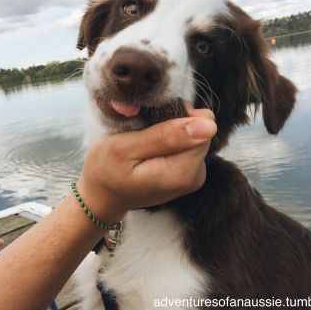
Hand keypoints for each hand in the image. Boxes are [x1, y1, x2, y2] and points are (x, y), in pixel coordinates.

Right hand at [77, 105, 215, 223]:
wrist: (101, 195)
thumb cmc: (106, 170)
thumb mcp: (126, 147)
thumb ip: (166, 136)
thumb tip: (209, 126)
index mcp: (181, 173)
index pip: (204, 128)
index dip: (180, 115)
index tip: (152, 119)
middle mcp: (194, 177)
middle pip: (202, 132)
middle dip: (176, 122)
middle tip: (144, 129)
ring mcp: (192, 177)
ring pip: (196, 137)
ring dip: (172, 131)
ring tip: (145, 139)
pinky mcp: (188, 174)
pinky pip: (188, 146)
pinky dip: (171, 140)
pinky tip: (151, 146)